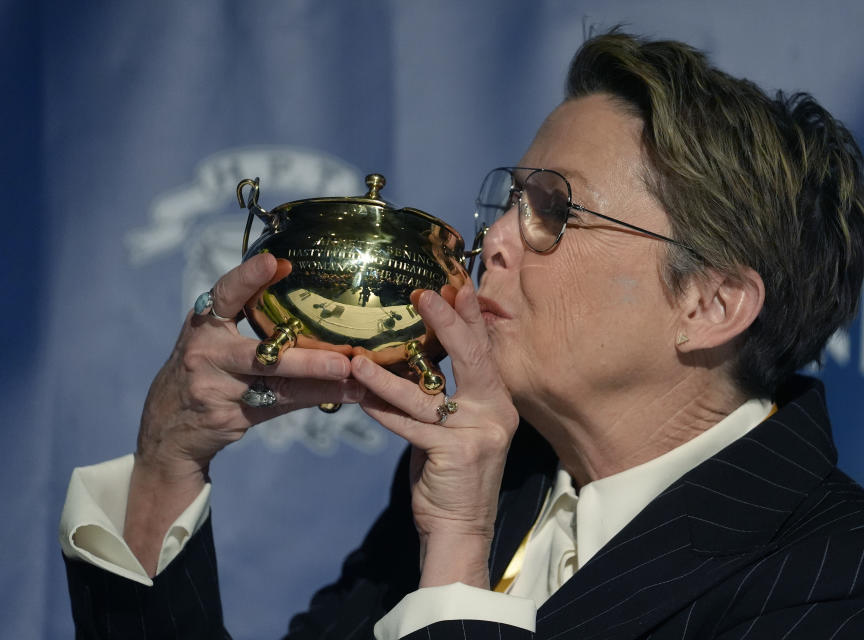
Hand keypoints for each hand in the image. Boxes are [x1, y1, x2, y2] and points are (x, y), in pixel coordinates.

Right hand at [126, 252, 362, 573]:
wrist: (169, 427)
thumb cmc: (205, 367)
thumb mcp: (212, 335)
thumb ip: (243, 308)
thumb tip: (289, 267)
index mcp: (202, 326)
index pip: (224, 296)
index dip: (248, 278)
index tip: (278, 262)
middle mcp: (206, 356)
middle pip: (261, 356)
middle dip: (306, 361)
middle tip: (343, 360)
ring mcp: (216, 390)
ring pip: (279, 387)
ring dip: (321, 384)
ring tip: (355, 379)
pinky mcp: (231, 417)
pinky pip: (281, 406)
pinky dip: (315, 399)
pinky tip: (345, 395)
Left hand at [351, 279, 518, 588]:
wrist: (460, 530)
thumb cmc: (452, 477)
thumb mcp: (456, 431)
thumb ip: (446, 398)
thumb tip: (417, 360)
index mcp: (499, 403)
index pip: (484, 350)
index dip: (470, 316)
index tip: (456, 283)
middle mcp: (496, 413)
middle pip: (471, 358)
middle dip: (446, 323)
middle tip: (423, 294)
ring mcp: (479, 434)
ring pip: (428, 395)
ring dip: (389, 374)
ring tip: (361, 356)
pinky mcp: (455, 454)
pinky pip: (411, 426)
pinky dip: (383, 410)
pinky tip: (360, 397)